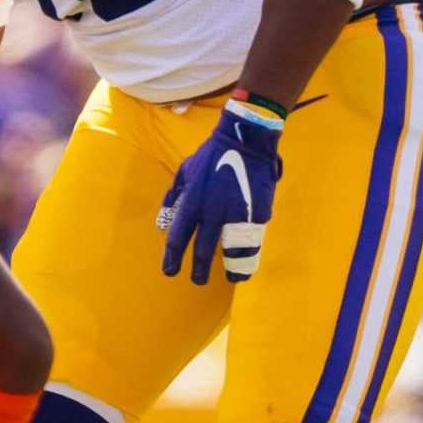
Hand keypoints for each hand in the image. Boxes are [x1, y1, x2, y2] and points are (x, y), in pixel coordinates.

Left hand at [159, 103, 281, 284]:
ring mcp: (237, 214)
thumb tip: (163, 222)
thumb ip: (174, 198)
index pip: (178, 238)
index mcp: (192, 203)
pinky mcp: (258, 213)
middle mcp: (213, 212)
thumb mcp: (184, 173)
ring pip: (232, 251)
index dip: (172, 258)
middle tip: (196, 280)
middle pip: (203, 250)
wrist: (246, 141)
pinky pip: (252, 238)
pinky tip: (249, 262)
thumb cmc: (211, 156)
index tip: (170, 272)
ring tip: (232, 279)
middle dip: (199, 270)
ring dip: (231, 268)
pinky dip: (250, 253)